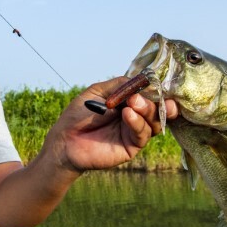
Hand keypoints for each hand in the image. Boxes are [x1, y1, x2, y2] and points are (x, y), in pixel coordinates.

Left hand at [49, 76, 178, 173]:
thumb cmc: (79, 114)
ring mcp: (134, 132)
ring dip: (147, 110)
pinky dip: (137, 123)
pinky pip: (142, 134)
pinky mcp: (131, 147)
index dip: (160, 91)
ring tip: (133, 104)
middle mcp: (135, 116)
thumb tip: (142, 80)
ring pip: (154, 122)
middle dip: (154, 101)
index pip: (152, 95)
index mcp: (129, 102)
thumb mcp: (98, 92)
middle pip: (158, 109)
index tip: (160, 85)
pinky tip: (127, 114)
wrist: (65, 139)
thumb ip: (120, 85)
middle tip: (138, 97)